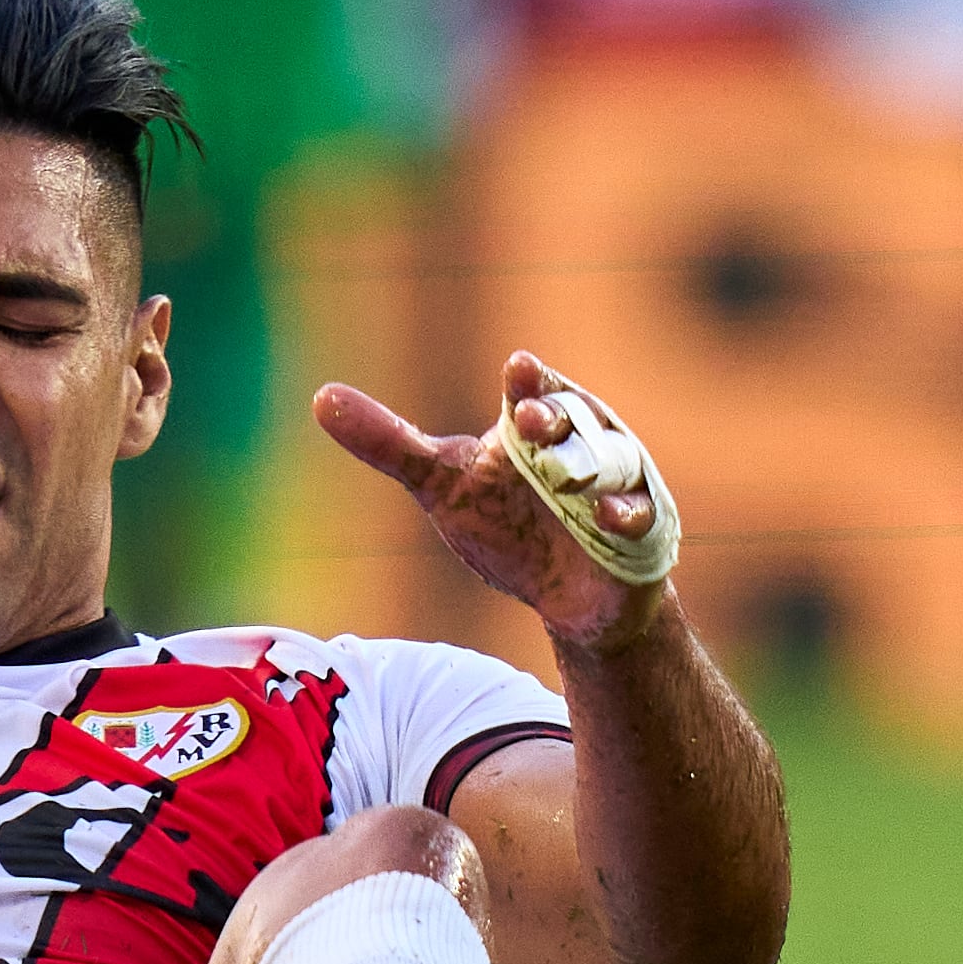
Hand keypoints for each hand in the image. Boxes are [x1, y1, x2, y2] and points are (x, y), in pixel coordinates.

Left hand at [313, 351, 666, 651]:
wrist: (567, 594)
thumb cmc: (507, 524)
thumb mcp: (443, 485)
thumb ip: (390, 444)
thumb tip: (320, 398)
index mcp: (538, 422)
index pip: (534, 391)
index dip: (529, 381)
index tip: (516, 369)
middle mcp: (584, 441)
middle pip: (574, 420)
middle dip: (554, 418)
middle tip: (527, 418)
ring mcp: (618, 483)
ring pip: (612, 462)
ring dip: (592, 466)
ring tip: (567, 476)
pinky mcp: (642, 529)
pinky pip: (641, 517)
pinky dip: (626, 515)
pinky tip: (608, 518)